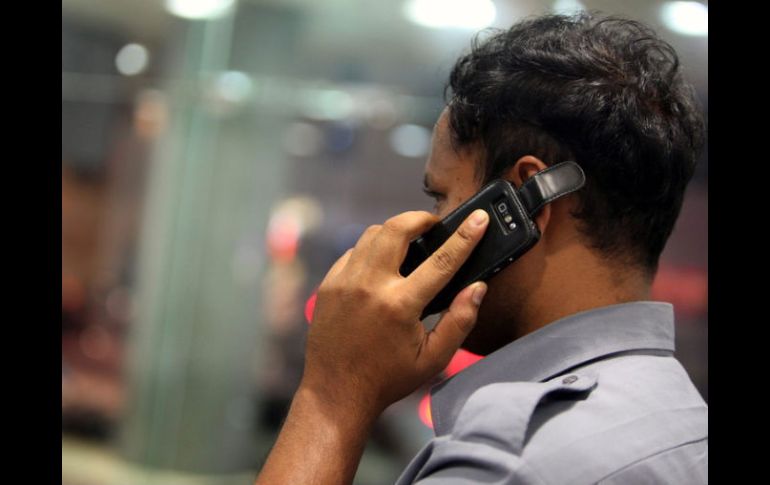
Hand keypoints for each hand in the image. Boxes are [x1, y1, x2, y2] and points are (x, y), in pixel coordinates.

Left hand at [301, 209, 489, 419]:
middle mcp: (370, 285)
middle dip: (420, 219)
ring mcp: (345, 281)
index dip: (465, 236)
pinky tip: (382, 265)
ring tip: (410, 244)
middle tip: (434, 225)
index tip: (479, 218)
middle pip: (397, 229)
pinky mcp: (329, 283)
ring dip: (395, 231)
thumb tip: (478, 287)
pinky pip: (354, 251)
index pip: (441, 260)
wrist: (336, 391)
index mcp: (400, 305)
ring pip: (372, 234)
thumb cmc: (388, 378)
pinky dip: (372, 250)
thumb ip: (460, 321)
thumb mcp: (433, 358)